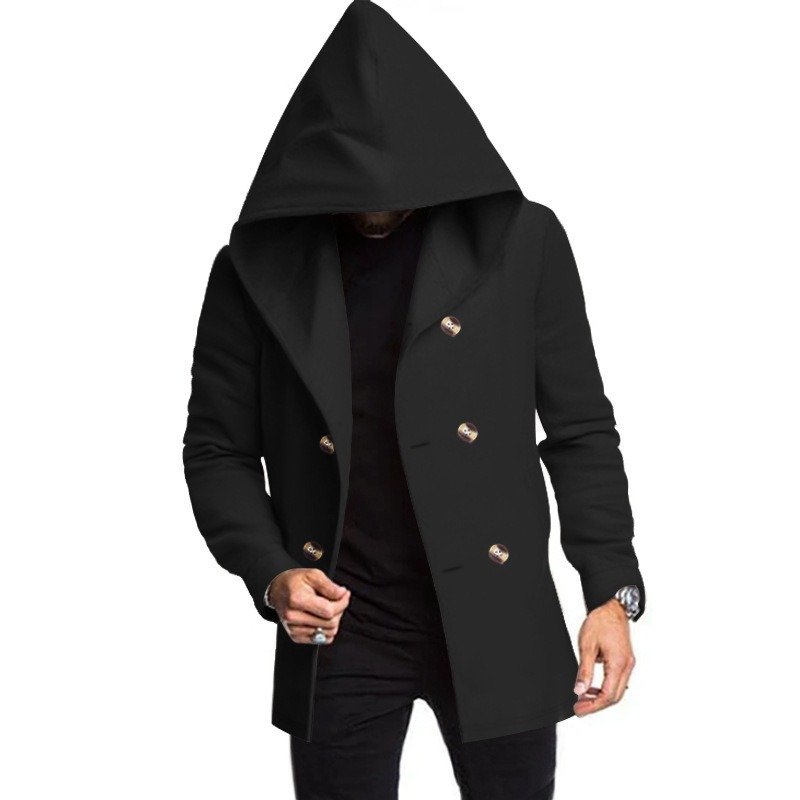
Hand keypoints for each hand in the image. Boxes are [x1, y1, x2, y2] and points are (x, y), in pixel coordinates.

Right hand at [268, 568, 350, 644]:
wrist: (278, 590)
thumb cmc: (295, 582)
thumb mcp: (313, 575)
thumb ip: (329, 586)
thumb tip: (342, 594)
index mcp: (297, 600)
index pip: (329, 611)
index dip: (342, 603)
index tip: (345, 594)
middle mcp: (293, 617)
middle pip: (330, 623)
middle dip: (340, 611)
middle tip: (339, 599)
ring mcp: (293, 629)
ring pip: (328, 633)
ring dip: (334, 621)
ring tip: (329, 607)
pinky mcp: (295, 637)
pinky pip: (321, 640)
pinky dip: (327, 630)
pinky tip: (323, 617)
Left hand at [573, 597, 635, 715]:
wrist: (612, 607)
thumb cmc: (600, 622)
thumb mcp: (587, 646)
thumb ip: (584, 670)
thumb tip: (579, 691)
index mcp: (618, 663)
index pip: (608, 695)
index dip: (593, 706)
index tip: (578, 710)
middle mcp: (627, 666)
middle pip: (615, 697)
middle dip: (596, 705)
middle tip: (579, 709)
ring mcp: (628, 663)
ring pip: (618, 690)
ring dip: (601, 697)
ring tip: (583, 698)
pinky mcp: (625, 660)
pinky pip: (618, 681)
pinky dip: (606, 688)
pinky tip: (593, 688)